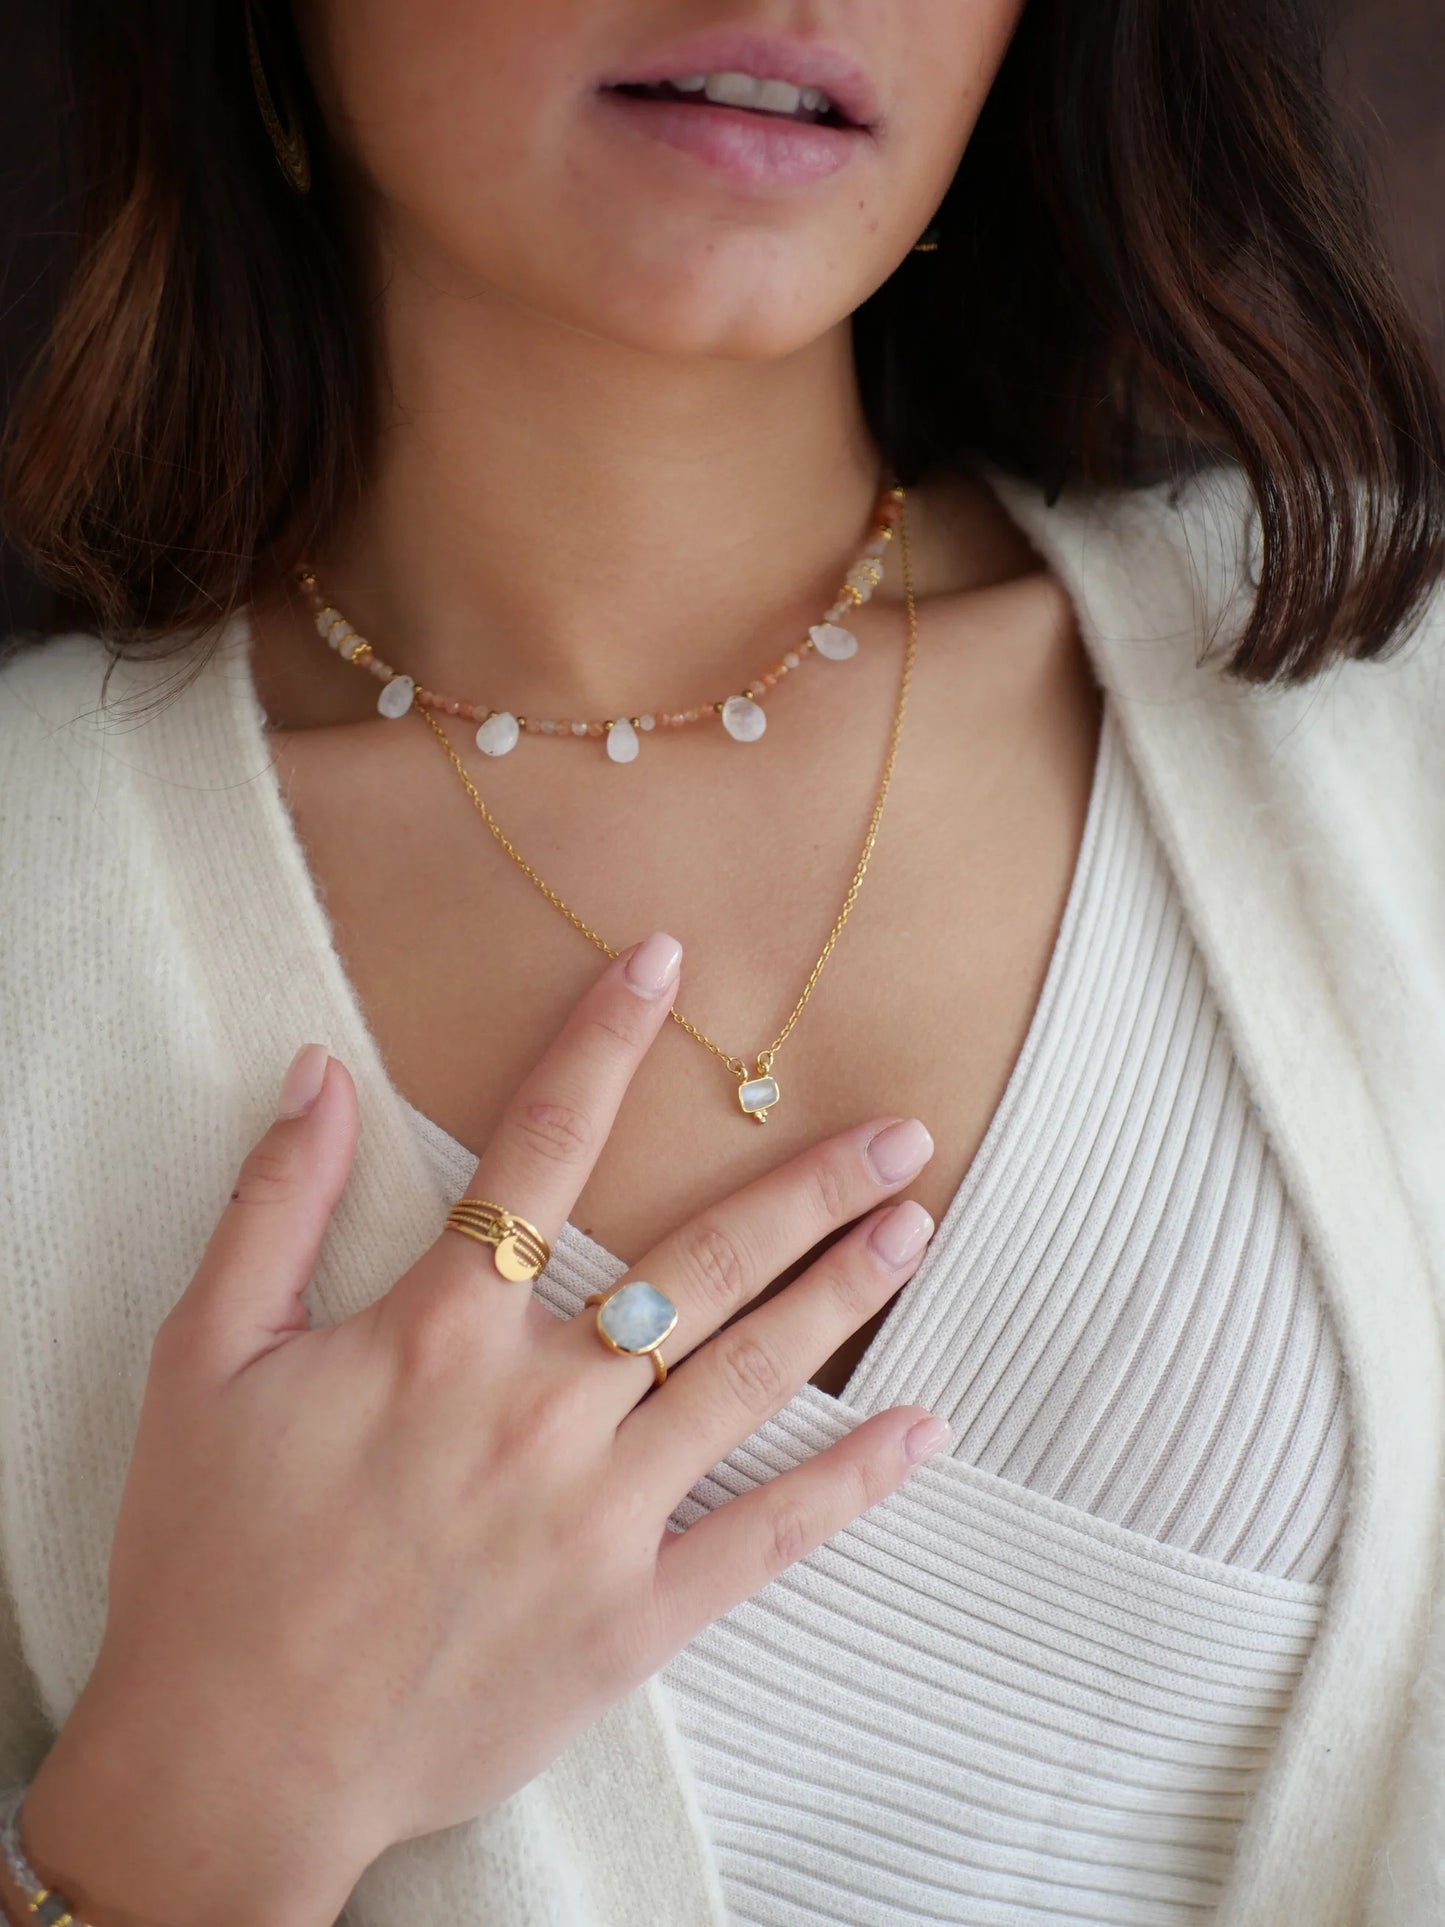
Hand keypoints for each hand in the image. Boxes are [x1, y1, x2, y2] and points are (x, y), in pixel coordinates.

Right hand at [22, 933, 943, 1926]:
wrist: (233, 1764)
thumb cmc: (211, 1559)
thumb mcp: (205, 1362)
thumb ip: (272, 1207)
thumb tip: (318, 1071)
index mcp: (440, 1335)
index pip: (540, 1149)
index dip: (603, 1043)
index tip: (664, 966)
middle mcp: (541, 1406)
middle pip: (701, 1263)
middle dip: (807, 1187)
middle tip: (900, 1135)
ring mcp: (601, 1513)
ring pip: (750, 1374)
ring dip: (843, 1294)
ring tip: (916, 1229)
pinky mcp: (636, 1614)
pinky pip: (766, 1535)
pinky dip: (852, 1481)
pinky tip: (923, 1429)